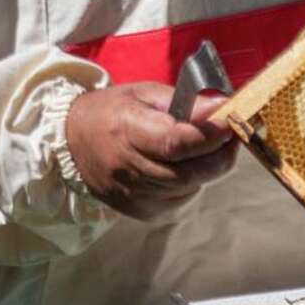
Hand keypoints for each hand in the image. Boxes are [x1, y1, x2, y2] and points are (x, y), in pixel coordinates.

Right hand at [63, 82, 238, 219]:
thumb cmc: (111, 112)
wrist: (73, 144)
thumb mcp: (143, 93)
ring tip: (205, 147)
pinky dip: (192, 182)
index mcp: (127, 131)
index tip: (230, 121)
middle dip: (220, 154)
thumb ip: (184, 101)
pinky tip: (183, 165)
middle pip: (190, 172)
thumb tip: (221, 107)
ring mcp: (135, 196)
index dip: (209, 135)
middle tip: (231, 136)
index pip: (176, 142)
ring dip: (208, 167)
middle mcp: (129, 169)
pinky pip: (181, 199)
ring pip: (191, 187)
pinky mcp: (142, 211)